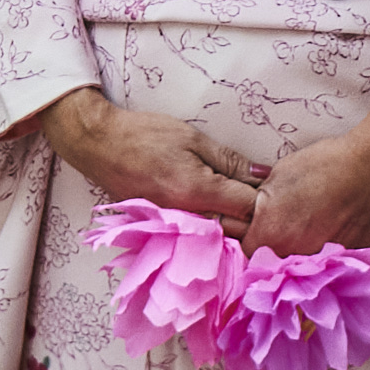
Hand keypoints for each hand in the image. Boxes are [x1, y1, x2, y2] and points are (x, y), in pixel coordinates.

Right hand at [40, 85, 267, 226]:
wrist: (100, 145)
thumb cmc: (144, 135)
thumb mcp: (193, 138)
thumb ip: (230, 161)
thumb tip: (264, 175)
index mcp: (198, 191)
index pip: (248, 208)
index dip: (265, 198)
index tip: (269, 186)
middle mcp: (187, 217)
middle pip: (235, 228)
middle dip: (250, 214)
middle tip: (252, 192)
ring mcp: (173, 228)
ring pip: (217, 234)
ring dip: (230, 220)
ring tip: (231, 198)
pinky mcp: (163, 230)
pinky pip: (197, 233)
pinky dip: (210, 224)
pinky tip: (211, 208)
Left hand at [242, 98, 369, 260]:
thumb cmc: (327, 165)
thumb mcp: (278, 175)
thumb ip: (260, 202)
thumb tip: (253, 211)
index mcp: (269, 236)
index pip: (245, 251)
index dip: (250, 240)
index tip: (257, 230)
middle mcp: (293, 259)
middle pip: (273, 266)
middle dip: (275, 252)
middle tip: (288, 229)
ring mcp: (323, 266)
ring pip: (304, 271)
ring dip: (303, 256)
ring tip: (315, 228)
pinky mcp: (349, 265)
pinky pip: (332, 268)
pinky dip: (330, 257)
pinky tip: (336, 232)